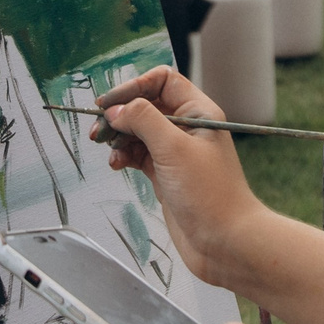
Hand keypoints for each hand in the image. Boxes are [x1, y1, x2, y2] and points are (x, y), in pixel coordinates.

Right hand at [93, 67, 272, 287]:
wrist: (225, 242)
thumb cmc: (210, 194)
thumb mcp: (174, 148)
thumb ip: (143, 120)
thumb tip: (116, 109)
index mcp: (198, 113)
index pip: (162, 81)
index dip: (135, 87)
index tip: (110, 103)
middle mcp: (188, 128)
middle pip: (146, 106)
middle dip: (120, 114)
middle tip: (98, 130)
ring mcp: (176, 153)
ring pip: (139, 132)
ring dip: (119, 137)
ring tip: (106, 149)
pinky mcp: (166, 174)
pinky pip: (138, 155)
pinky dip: (124, 156)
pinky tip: (117, 165)